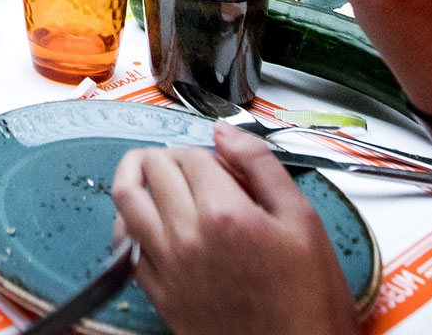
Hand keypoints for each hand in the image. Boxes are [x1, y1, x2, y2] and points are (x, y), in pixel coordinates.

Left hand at [111, 123, 357, 334]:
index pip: (190, 155)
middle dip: (167, 156)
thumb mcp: (302, 221)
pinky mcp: (157, 290)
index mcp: (225, 214)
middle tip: (185, 164)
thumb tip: (225, 131)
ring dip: (133, 176)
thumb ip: (261, 166)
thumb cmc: (307, 299)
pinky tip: (143, 219)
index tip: (217, 162)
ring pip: (125, 200)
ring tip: (148, 171)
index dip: (203, 149)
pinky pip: (124, 244)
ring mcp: (167, 264)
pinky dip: (127, 221)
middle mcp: (187, 236)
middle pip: (153, 169)